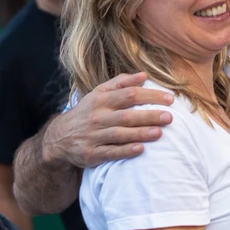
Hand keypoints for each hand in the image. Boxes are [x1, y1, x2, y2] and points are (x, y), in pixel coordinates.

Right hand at [42, 72, 173, 168]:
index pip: (129, 95)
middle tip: (169, 117)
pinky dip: (125, 151)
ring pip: (120, 134)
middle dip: (149, 116)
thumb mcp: (99, 93)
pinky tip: (140, 150)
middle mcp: (97, 117)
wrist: (59, 138)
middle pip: (127, 115)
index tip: (170, 99)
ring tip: (159, 133)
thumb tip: (144, 75)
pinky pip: (110, 153)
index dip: (150, 96)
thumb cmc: (88, 112)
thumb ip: (121, 83)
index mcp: (101, 100)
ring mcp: (94, 136)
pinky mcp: (91, 154)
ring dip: (140, 133)